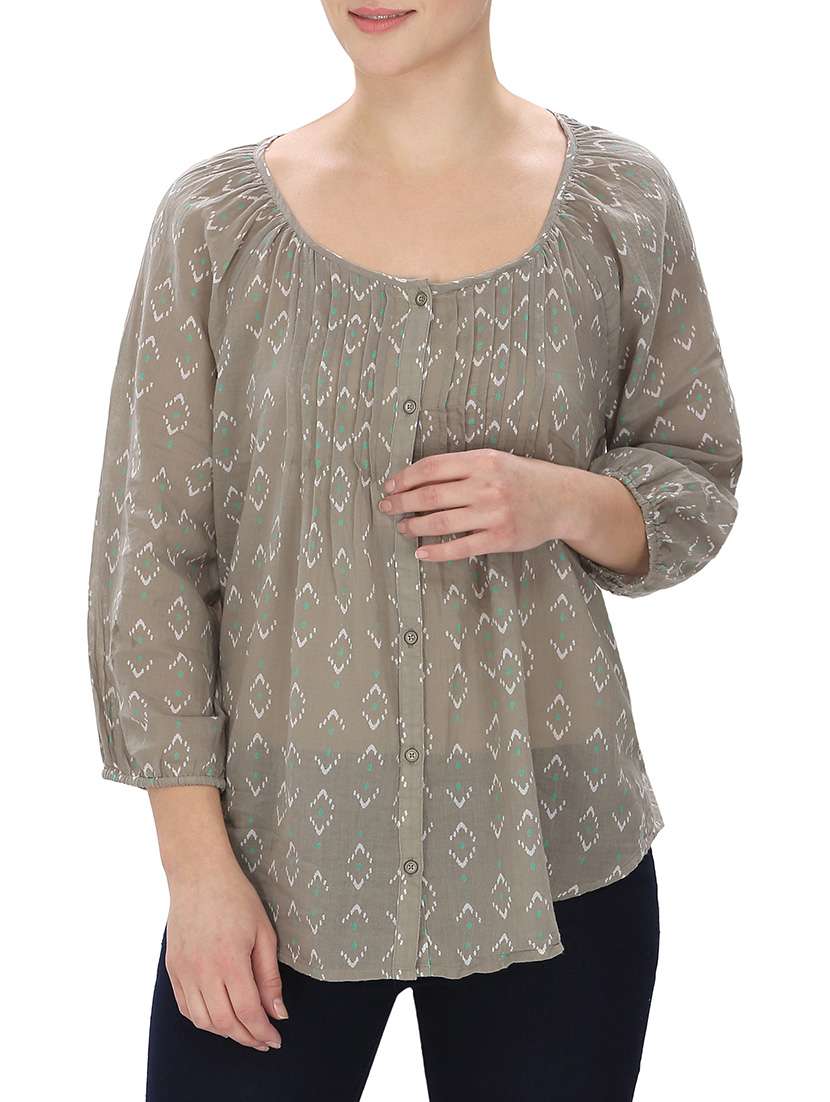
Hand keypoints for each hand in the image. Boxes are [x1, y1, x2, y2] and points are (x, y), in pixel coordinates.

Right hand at [164, 857, 287, 1050]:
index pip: (248, 1012)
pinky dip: (203, 1019)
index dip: (262, 1032)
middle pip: (224, 1023)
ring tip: (243, 1030)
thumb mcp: (263, 932)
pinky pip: (185, 1007)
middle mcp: (203, 971)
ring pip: (202, 1020)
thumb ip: (269, 976)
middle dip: (247, 1038)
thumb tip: (277, 1013)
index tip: (275, 1040)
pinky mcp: (172, 968)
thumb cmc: (236, 898)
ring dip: (225, 1032)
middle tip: (262, 1040)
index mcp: (230, 961)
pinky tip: (218, 1017)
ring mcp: (184, 971)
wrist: (199, 874)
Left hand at [377, 448, 583, 561]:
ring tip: (402, 527)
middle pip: (431, 496)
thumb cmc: (520, 478)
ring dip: (414, 526)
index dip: (405, 478)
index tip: (389, 486)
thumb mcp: (493, 460)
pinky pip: (461, 547)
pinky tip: (421, 552)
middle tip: (387, 507)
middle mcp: (486, 486)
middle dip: (402, 502)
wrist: (560, 499)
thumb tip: (417, 477)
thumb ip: (461, 466)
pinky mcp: (500, 538)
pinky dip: (437, 551)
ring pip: (442, 522)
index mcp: (481, 462)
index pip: (432, 467)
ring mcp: (493, 514)